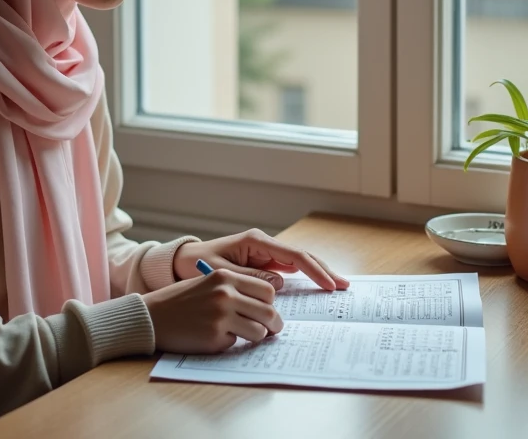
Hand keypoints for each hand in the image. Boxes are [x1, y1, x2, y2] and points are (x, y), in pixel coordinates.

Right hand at [142, 269, 283, 352]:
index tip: (269, 311)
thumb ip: (234, 289)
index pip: (267, 290)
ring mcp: (220, 316)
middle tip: (272, 330)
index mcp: (225, 276)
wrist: (151, 316)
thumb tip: (266, 306)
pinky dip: (230, 342)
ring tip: (244, 334)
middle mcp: (225, 294)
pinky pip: (236, 343)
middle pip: (268, 312)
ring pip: (258, 331)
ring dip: (255, 336)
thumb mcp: (208, 282)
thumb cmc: (181, 300)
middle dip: (274, 324)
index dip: (271, 303)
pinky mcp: (214, 337)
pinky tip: (214, 337)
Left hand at [172, 229, 349, 291]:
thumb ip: (250, 277)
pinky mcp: (263, 263)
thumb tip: (279, 283)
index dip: (314, 271)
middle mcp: (263, 244)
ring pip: (298, 263)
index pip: (293, 256)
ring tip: (337, 285)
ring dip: (317, 273)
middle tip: (344, 286)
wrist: (183, 261)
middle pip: (301, 256)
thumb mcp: (222, 273)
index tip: (329, 285)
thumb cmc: (197, 265)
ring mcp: (264, 253)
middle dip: (323, 270)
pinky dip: (304, 278)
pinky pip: (288, 270)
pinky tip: (317, 286)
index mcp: (255, 241)